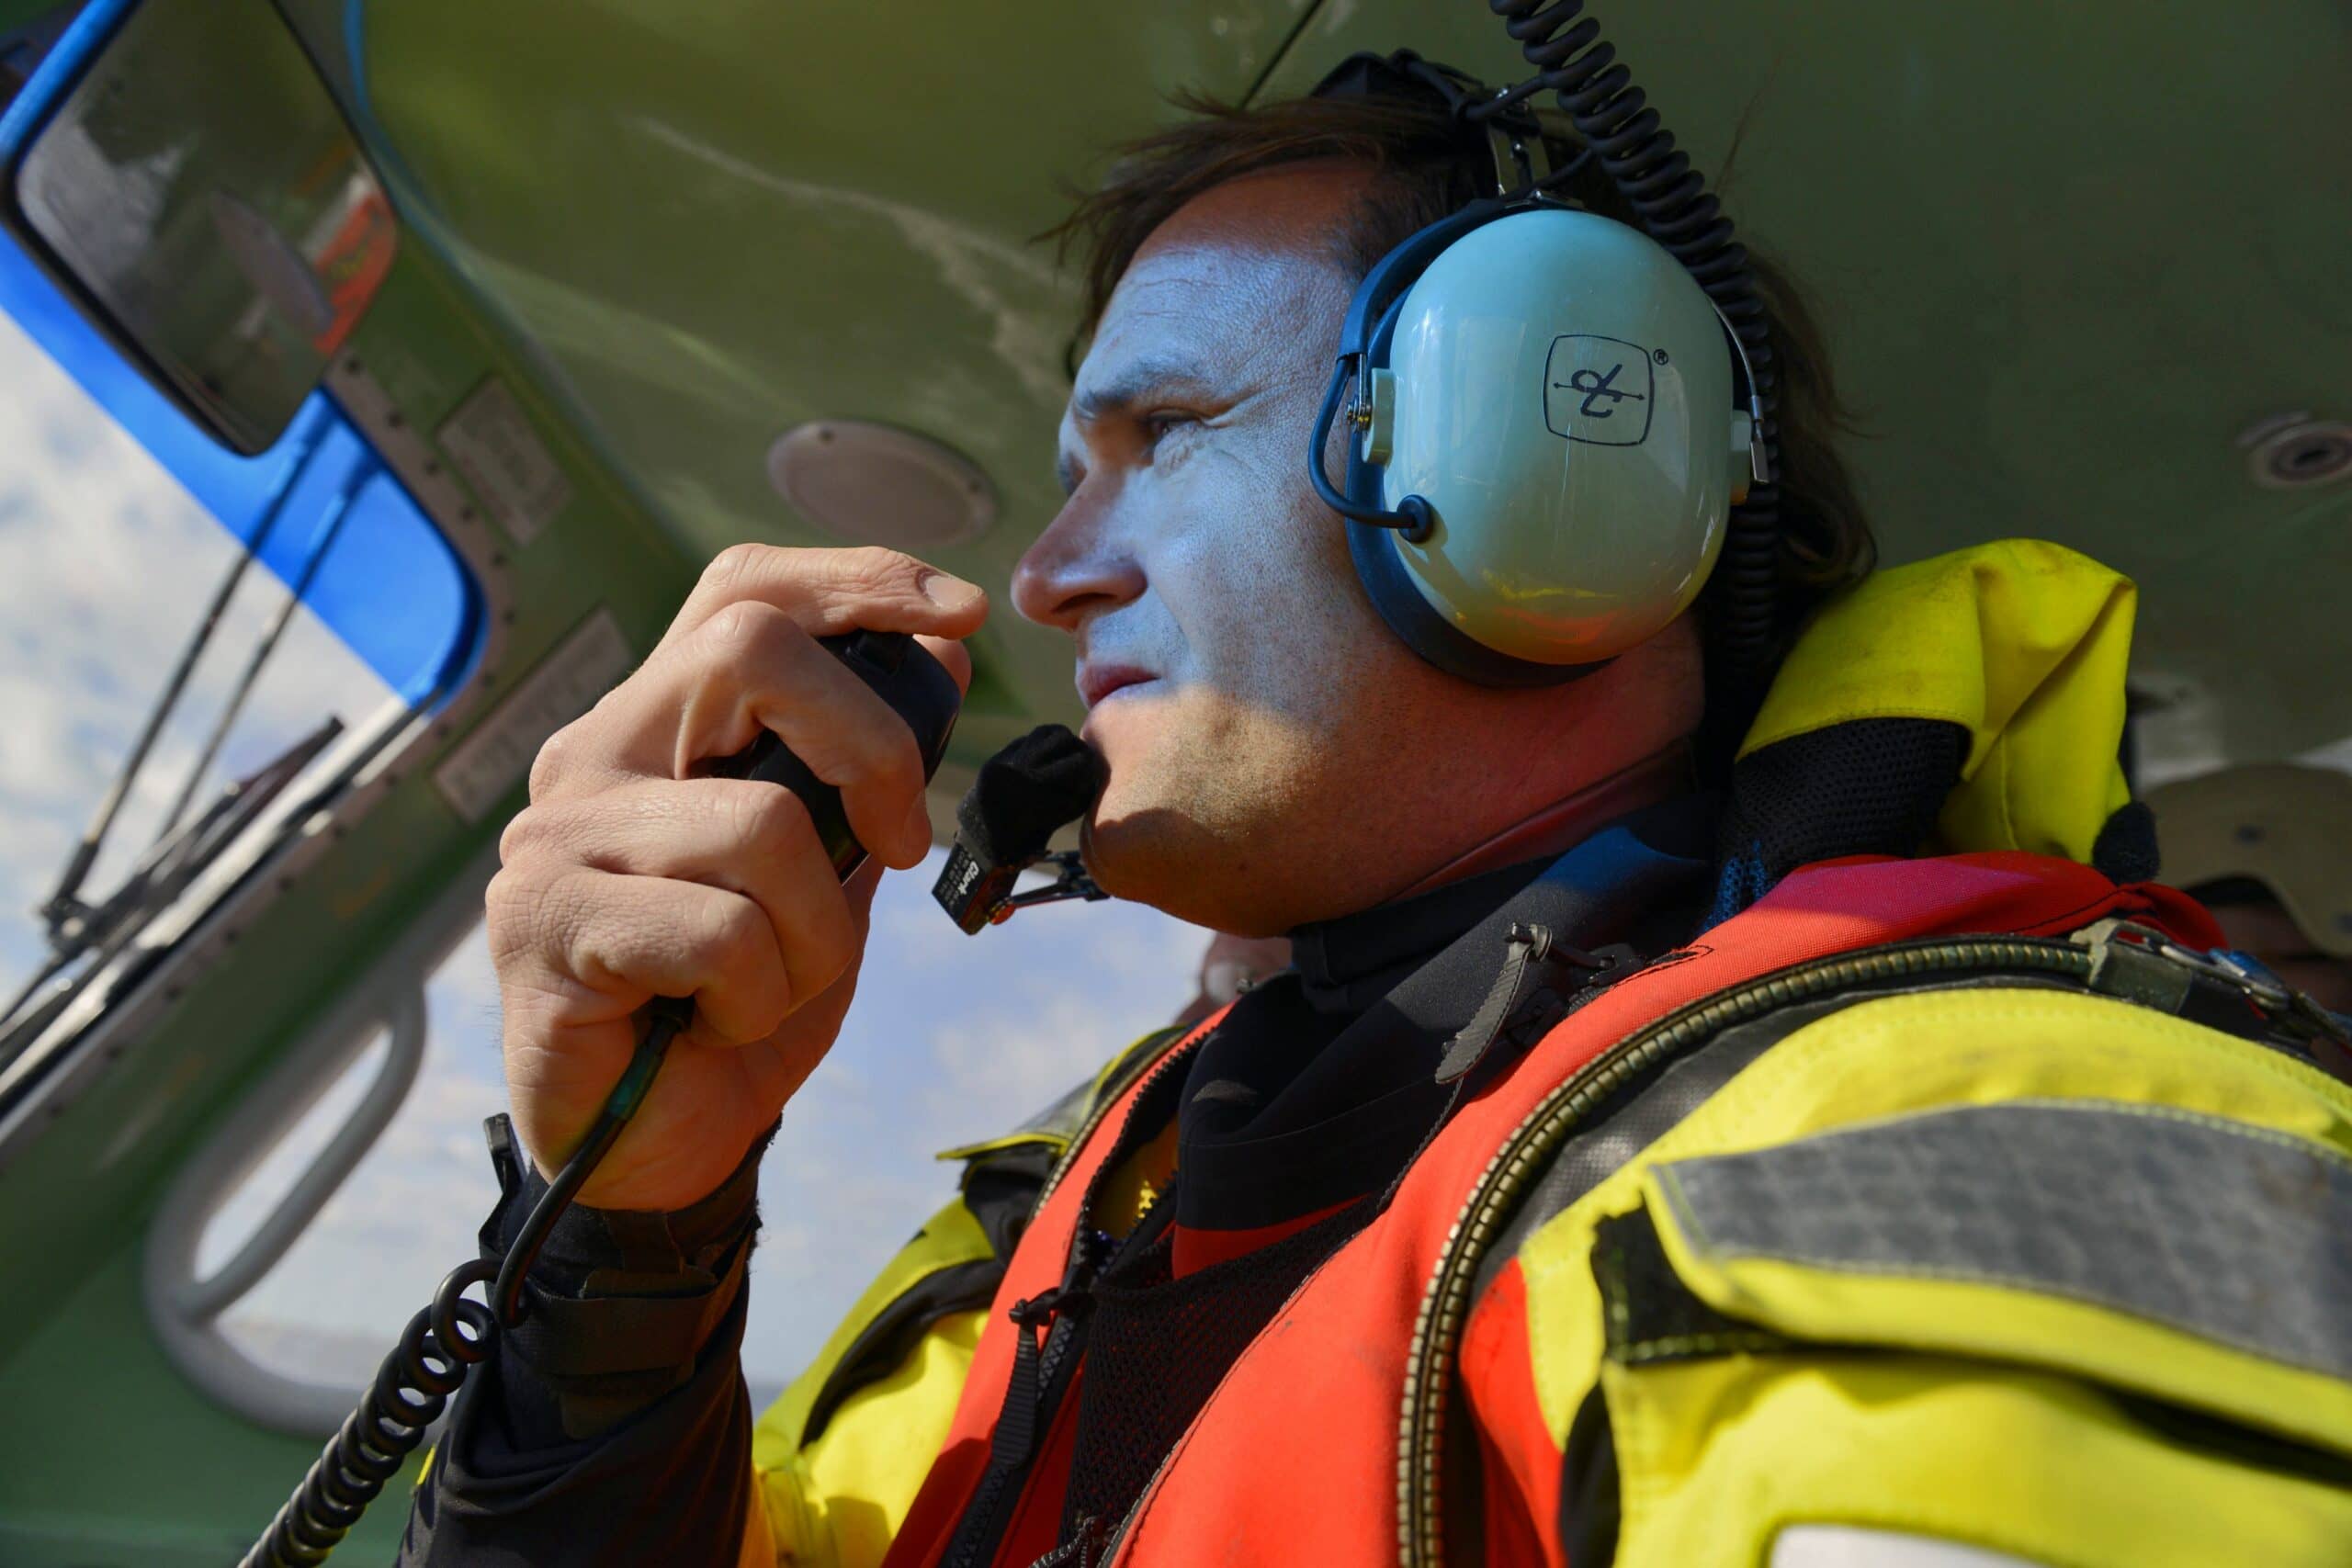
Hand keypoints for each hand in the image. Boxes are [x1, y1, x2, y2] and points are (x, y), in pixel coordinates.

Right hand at [486, 545, 983, 1208]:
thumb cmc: (733, 1006)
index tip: (960, 616)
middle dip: (874, 745)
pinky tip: (711, 1023)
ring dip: (814, 932)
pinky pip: (720, 930)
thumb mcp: (829, 875)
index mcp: (661, 728)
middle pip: (753, 650)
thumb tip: (939, 654)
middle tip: (903, 843)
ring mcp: (559, 835)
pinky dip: (758, 992)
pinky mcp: (543, 922)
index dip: (855, 579)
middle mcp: (594, 755)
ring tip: (768, 987)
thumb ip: (862, 775)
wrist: (651, 1151)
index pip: (741, 591)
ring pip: (762, 821)